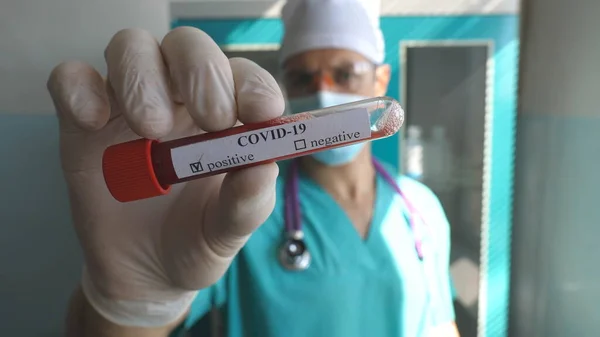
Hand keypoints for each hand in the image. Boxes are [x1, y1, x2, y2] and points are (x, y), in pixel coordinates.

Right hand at [47, 27, 283, 326]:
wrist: (145, 274)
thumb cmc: (196, 238)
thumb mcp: (229, 231)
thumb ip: (247, 202)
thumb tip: (264, 168)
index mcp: (226, 114)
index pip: (242, 75)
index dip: (253, 85)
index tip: (261, 112)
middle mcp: (180, 98)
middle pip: (187, 46)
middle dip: (202, 73)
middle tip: (211, 119)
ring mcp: (129, 104)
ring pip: (131, 47)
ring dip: (144, 78)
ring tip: (152, 130)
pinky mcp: (82, 122)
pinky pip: (71, 79)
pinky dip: (81, 89)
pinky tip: (94, 123)